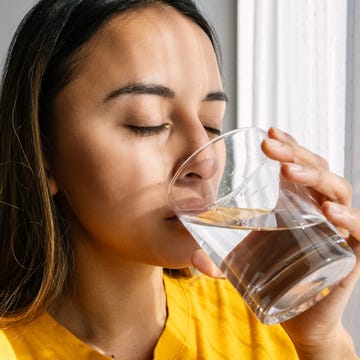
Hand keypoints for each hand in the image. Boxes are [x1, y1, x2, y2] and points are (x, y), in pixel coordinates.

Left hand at [191, 127, 359, 358]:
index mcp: (295, 204)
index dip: (288, 145)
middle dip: (295, 154)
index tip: (268, 132)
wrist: (299, 317)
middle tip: (270, 146)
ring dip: (315, 177)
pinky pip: (358, 230)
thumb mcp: (245, 260)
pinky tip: (327, 212)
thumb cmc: (275, 279)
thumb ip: (220, 258)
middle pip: (317, 170)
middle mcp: (318, 210)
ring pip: (337, 191)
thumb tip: (192, 256)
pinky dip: (348, 219)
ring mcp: (336, 229)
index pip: (298, 165)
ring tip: (289, 171)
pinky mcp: (349, 253)